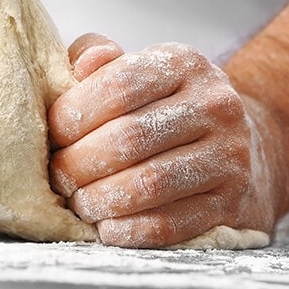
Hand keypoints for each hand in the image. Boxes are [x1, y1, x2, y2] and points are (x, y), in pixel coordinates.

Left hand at [48, 34, 279, 247]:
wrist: (237, 143)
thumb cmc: (162, 105)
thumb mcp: (135, 67)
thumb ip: (97, 57)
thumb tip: (81, 65)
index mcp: (184, 63)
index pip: (118, 86)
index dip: (73, 115)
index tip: (52, 136)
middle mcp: (214, 103)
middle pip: (129, 138)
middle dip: (79, 163)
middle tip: (57, 177)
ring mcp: (229, 154)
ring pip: (149, 183)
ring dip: (100, 199)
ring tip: (79, 203)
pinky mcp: (231, 201)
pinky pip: (172, 223)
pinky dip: (130, 230)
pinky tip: (107, 227)